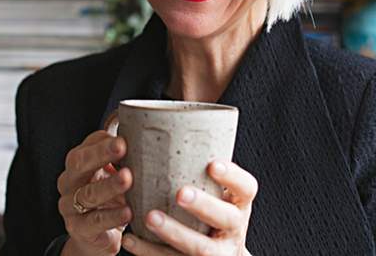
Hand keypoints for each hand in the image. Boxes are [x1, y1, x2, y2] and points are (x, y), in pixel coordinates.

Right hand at [58, 130, 133, 255]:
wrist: (96, 237)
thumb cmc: (109, 199)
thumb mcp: (114, 175)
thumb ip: (124, 158)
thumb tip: (148, 135)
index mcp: (78, 164)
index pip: (87, 145)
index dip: (103, 140)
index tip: (123, 137)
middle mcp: (69, 182)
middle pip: (80, 163)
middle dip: (101, 154)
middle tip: (122, 147)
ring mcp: (70, 206)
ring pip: (88, 193)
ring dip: (109, 185)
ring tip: (128, 179)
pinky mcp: (79, 229)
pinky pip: (95, 221)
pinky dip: (112, 216)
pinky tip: (129, 212)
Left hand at [120, 160, 256, 255]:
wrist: (218, 253)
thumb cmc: (208, 208)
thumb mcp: (214, 191)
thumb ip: (195, 169)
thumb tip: (150, 132)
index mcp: (239, 203)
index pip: (246, 187)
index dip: (232, 176)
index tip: (212, 164)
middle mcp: (233, 228)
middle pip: (225, 218)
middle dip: (203, 205)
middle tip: (180, 193)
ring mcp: (218, 252)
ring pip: (200, 248)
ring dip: (173, 232)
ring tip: (149, 217)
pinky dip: (149, 251)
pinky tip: (130, 239)